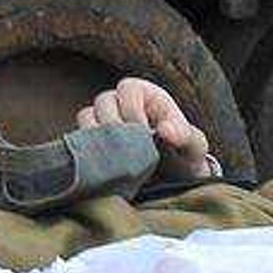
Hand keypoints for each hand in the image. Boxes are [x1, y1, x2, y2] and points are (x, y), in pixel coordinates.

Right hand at [74, 76, 218, 182]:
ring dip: (100, 139)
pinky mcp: (91, 143)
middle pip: (103, 102)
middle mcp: (119, 103)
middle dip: (116, 126)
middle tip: (130, 151)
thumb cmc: (184, 158)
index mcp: (145, 94)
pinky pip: (78, 141)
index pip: (129, 88)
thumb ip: (187, 136)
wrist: (172, 184)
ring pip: (86, 119)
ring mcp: (102, 122)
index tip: (146, 134)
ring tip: (119, 161)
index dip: (134, 109)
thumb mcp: (194, 147)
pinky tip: (106, 168)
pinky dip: (89, 152)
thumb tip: (164, 131)